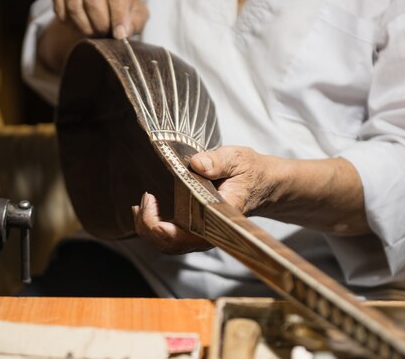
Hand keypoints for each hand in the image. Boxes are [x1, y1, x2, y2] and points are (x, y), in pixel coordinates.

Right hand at [53, 0, 148, 38]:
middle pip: (93, 3)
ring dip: (87, 28)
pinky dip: (72, 25)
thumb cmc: (122, 5)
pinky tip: (84, 24)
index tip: (119, 35)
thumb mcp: (136, 12)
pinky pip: (62, 13)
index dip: (118, 16)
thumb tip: (122, 33)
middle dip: (102, 26)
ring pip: (75, 10)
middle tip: (107, 34)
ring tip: (97, 32)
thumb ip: (135, 22)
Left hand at [133, 146, 368, 253]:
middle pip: (170, 245)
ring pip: (169, 245)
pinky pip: (174, 239)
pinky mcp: (199, 230)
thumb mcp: (237, 159)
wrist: (265, 184)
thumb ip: (217, 161)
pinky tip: (148, 210)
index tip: (150, 198)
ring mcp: (203, 234)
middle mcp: (209, 233)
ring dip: (149, 229)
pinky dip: (156, 228)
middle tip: (140, 202)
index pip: (182, 235)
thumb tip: (197, 164)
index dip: (157, 224)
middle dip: (147, 227)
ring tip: (139, 207)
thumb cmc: (251, 172)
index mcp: (218, 219)